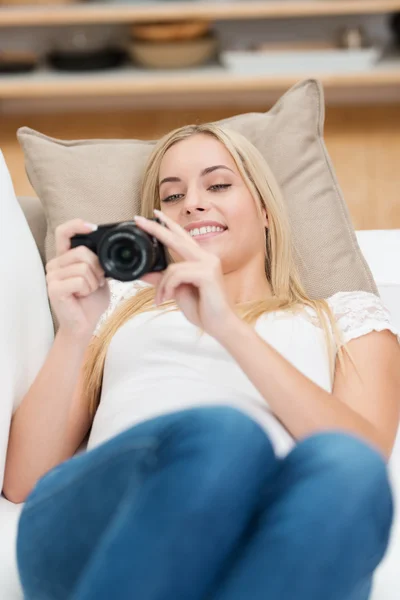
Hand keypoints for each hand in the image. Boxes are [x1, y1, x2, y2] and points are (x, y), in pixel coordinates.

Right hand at [46, 219, 109, 336]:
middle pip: (82, 252)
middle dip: (97, 267)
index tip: (93, 228)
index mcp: (64, 258)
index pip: (64, 232)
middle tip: (96, 281)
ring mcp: (52, 276)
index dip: (77, 226)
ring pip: (83, 267)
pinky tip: (82, 296)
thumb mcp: (99, 276)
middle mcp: (54, 264)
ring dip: (94, 281)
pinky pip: (80, 280)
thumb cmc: (90, 301)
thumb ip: (99, 261)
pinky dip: (88, 289)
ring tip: (88, 291)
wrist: (84, 324)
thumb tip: (109, 248)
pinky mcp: (54, 288)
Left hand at [134, 210, 235, 338]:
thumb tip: (143, 272)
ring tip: (161, 299)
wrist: (220, 325)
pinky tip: (168, 298)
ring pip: (172, 267)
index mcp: (201, 259)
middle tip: (138, 220)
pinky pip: (177, 275)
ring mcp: (208, 264)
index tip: (153, 214)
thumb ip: (162, 279)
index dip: (168, 225)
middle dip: (156, 229)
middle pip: (177, 239)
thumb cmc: (203, 309)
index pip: (182, 237)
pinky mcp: (207, 274)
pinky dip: (168, 288)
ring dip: (162, 286)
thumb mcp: (176, 291)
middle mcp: (206, 257)